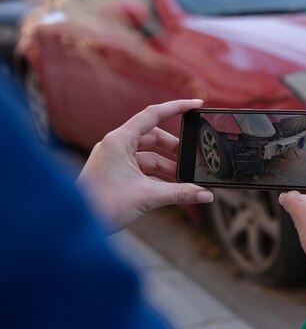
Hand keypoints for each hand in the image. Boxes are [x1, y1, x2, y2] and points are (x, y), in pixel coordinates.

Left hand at [77, 100, 213, 232]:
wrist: (77, 224)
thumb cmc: (103, 205)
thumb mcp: (148, 196)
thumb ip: (180, 193)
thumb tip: (206, 195)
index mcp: (120, 140)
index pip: (153, 114)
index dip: (177, 107)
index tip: (197, 104)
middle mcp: (116, 145)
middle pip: (154, 137)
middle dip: (175, 149)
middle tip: (193, 160)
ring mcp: (115, 159)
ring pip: (149, 155)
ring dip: (168, 166)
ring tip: (186, 181)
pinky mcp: (115, 172)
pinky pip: (142, 168)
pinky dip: (158, 176)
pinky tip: (172, 188)